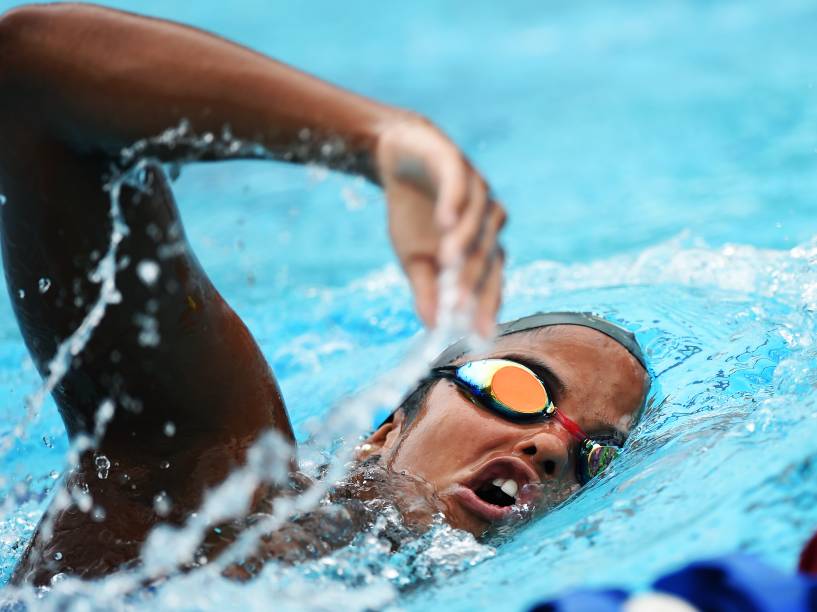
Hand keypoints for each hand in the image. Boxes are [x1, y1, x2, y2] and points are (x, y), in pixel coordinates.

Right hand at [374, 115, 505, 335]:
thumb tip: (432, 327)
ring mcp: (476, 191)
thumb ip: (428, 290)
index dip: (485, 307)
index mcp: (481, 246)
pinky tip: (444, 222)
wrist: (400, 158)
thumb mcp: (414, 258)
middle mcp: (487, 221)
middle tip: (458, 305)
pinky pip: (460, 185)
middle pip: (487, 255)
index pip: (490, 281)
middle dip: (473, 281)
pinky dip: (454, 203)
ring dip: (465, 242)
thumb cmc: (414, 212)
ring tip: (448, 262)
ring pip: (478, 221)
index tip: (478, 335)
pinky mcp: (457, 164)